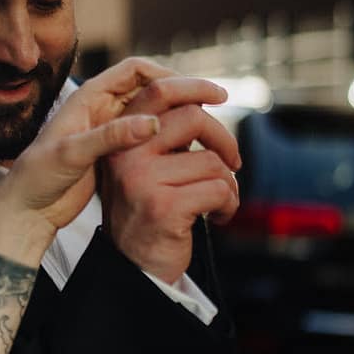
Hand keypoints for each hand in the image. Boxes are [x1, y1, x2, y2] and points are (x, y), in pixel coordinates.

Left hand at [0, 58, 224, 232]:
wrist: (27, 208)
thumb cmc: (38, 179)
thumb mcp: (71, 156)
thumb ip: (109, 138)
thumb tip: (151, 123)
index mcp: (88, 97)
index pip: (137, 70)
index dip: (171, 74)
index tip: (201, 89)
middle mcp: (102, 107)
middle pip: (152, 87)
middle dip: (185, 91)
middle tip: (219, 101)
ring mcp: (111, 128)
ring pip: (156, 110)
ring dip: (183, 114)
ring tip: (213, 126)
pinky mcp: (116, 151)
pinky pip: (152, 134)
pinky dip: (174, 136)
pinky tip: (193, 149)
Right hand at [98, 88, 241, 283]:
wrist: (134, 266)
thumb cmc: (148, 213)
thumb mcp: (143, 167)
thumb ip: (163, 137)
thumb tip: (200, 100)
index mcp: (121, 139)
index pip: (157, 93)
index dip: (195, 86)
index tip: (221, 94)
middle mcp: (125, 155)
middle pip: (193, 118)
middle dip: (224, 140)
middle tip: (233, 162)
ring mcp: (142, 180)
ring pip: (212, 161)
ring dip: (229, 184)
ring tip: (220, 201)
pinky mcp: (164, 207)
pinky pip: (218, 190)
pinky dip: (229, 205)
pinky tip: (219, 217)